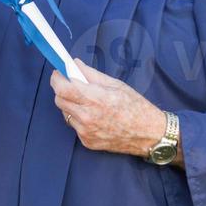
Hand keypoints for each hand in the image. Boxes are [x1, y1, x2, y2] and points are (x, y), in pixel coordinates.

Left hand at [50, 58, 167, 157]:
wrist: (148, 133)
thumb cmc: (135, 106)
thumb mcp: (115, 84)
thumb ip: (91, 74)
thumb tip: (74, 64)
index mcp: (95, 99)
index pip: (62, 88)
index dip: (56, 78)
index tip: (58, 73)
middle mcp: (87, 117)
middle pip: (59, 100)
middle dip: (62, 90)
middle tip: (72, 84)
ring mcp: (86, 131)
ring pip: (65, 113)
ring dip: (70, 104)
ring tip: (87, 102)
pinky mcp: (87, 142)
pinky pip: (74, 125)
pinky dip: (79, 118)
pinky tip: (94, 116)